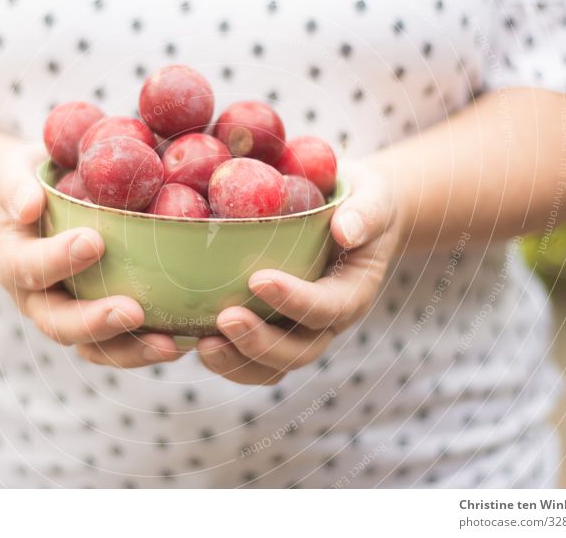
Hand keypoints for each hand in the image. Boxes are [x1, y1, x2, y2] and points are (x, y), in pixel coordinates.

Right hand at [0, 145, 183, 366]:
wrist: (33, 209)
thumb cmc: (28, 185)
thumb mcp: (12, 174)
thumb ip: (15, 186)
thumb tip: (29, 206)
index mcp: (13, 261)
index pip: (28, 267)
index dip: (58, 259)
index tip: (93, 241)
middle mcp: (37, 298)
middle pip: (59, 323)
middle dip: (95, 322)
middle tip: (132, 312)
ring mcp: (68, 315)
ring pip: (93, 347)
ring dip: (130, 350)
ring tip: (168, 346)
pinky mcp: (99, 322)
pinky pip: (121, 344)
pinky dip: (149, 348)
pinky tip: (183, 341)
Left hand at [196, 161, 402, 384]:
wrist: (356, 217)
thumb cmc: (363, 203)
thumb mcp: (373, 197)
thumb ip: (366, 213)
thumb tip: (346, 230)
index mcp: (352, 293)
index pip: (327, 307)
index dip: (294, 300)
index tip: (258, 279)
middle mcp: (327, 323)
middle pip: (298, 351)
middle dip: (260, 342)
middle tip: (225, 318)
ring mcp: (300, 333)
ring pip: (272, 367)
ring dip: (237, 361)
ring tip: (203, 345)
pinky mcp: (275, 331)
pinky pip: (251, 361)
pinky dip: (226, 360)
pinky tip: (193, 344)